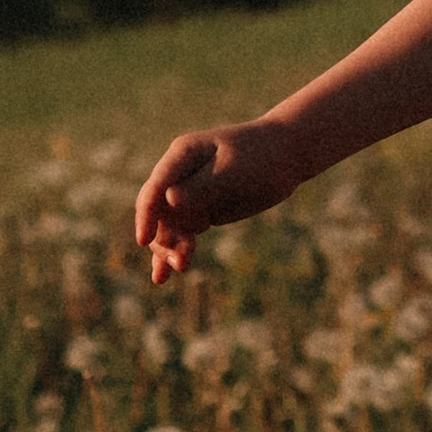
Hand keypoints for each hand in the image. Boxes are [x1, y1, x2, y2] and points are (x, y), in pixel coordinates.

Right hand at [133, 119, 307, 281]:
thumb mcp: (233, 171)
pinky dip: (174, 251)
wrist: (287, 155)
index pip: (156, 188)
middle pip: (157, 211)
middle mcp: (179, 174)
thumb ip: (202, 186)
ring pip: (168, 226)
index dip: (146, 215)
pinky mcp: (202, 209)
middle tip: (181, 259)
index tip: (144, 240)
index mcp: (182, 155)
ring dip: (170, 248)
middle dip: (162, 236)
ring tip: (183, 266)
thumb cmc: (261, 157)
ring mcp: (190, 193)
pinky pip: (181, 233)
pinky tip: (162, 276)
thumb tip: (170, 200)